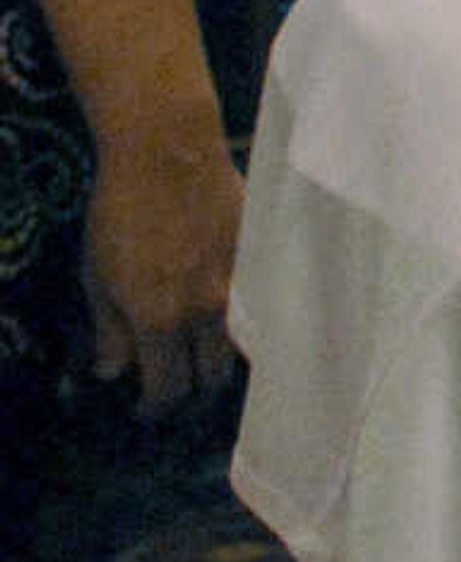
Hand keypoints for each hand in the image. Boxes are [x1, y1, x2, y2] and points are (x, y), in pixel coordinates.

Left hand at [78, 121, 239, 413]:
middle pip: (212, 379)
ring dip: (220, 360)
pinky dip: (244, 324)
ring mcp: (241, 287)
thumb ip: (109, 330)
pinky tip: (230, 317)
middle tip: (177, 385)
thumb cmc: (120, 212)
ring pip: (241, 349)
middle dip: (192, 391)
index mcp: (160, 319)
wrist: (170, 153)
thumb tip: (112, 372)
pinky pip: (258, 309)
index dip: (156, 408)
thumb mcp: (97, 275)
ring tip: (204, 356)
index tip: (147, 408)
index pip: (168, 389)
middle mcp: (207, 312)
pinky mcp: (262, 262)